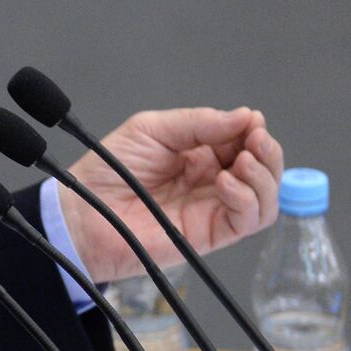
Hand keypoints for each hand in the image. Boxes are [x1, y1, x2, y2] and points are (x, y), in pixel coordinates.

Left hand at [59, 107, 283, 282]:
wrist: (83, 211)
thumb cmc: (107, 169)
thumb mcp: (151, 129)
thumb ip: (197, 123)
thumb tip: (246, 116)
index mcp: (199, 154)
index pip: (243, 141)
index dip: (253, 130)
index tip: (252, 121)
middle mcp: (211, 181)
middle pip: (262, 169)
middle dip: (267, 151)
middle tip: (256, 139)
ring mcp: (212, 208)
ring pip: (264, 197)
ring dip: (265, 176)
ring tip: (244, 160)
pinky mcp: (209, 235)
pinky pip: (246, 221)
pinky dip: (247, 199)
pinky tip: (226, 184)